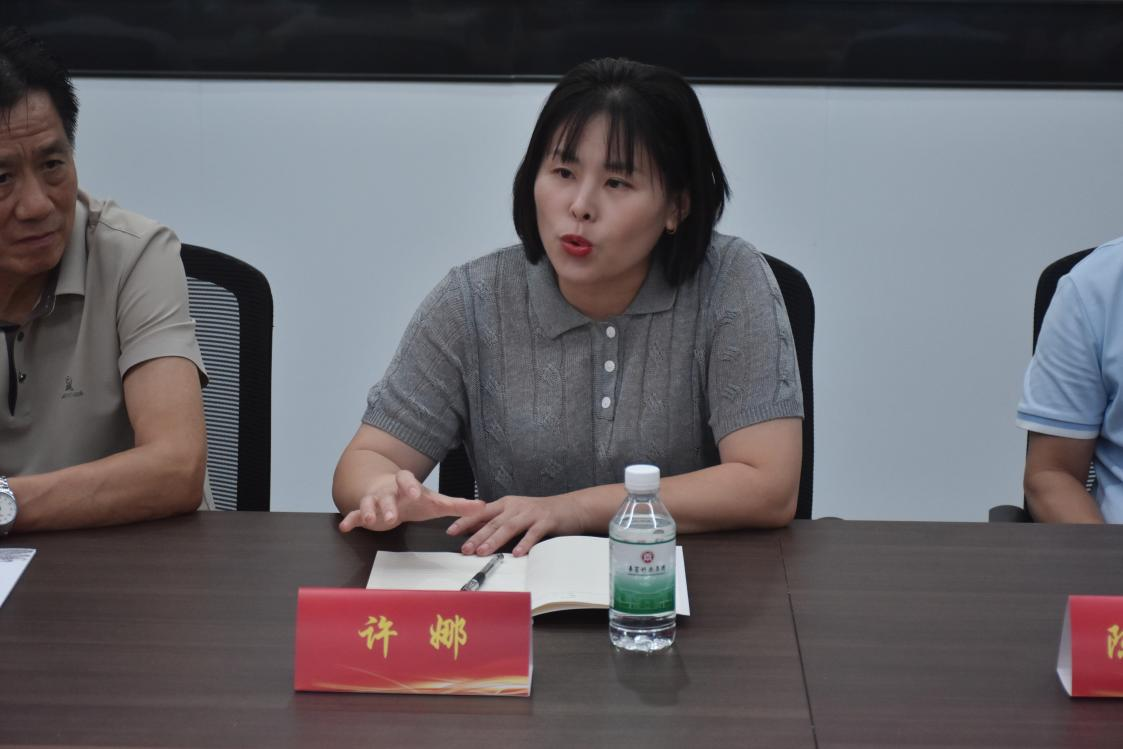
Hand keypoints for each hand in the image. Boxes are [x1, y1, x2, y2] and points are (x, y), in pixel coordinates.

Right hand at [338, 469, 484, 531]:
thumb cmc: (414, 497)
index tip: (416, 493)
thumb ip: (458, 505)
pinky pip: (355, 513)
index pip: (408, 479)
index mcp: (407, 484)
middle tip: (393, 515)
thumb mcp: (436, 501)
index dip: (411, 485)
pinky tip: (345, 527)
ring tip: (371, 521)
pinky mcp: (365, 511)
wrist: (389, 490)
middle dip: (389, 504)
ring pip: (370, 502)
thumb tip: (482, 506)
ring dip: (369, 511)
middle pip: (387, 493)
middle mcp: (389, 489)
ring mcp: (375, 499)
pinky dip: (350, 520)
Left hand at [446, 495, 586, 556]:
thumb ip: (497, 521)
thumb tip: (475, 532)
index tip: (451, 531)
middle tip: (465, 548)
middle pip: (493, 522)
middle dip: (477, 536)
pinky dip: (524, 543)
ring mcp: (531, 514)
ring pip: (509, 527)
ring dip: (495, 540)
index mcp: (506, 504)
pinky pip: (533, 534)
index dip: (466, 521)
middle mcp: (516, 507)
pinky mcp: (546, 521)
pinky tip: (517, 553)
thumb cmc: (540, 513)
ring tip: (483, 552)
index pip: (481, 512)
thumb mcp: (516, 513)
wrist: (570, 507)